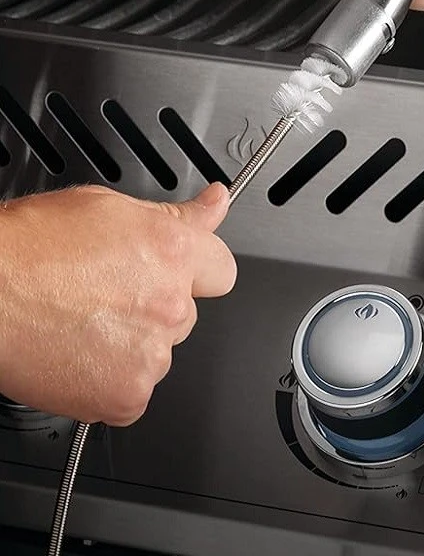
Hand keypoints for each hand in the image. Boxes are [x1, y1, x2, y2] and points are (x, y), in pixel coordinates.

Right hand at [0, 183, 234, 424]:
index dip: (198, 269)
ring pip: (159, 352)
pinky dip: (109, 383)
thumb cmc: (27, 248)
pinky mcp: (126, 395)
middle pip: (186, 313)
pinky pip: (134, 393)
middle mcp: (170, 303)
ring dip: (133, 345)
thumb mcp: (108, 208)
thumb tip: (215, 202)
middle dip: (156, 307)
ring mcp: (151, 353)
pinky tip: (78, 357)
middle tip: (107, 296)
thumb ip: (176, 215)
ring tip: (82, 324)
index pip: (221, 268)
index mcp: (173, 252)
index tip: (182, 271)